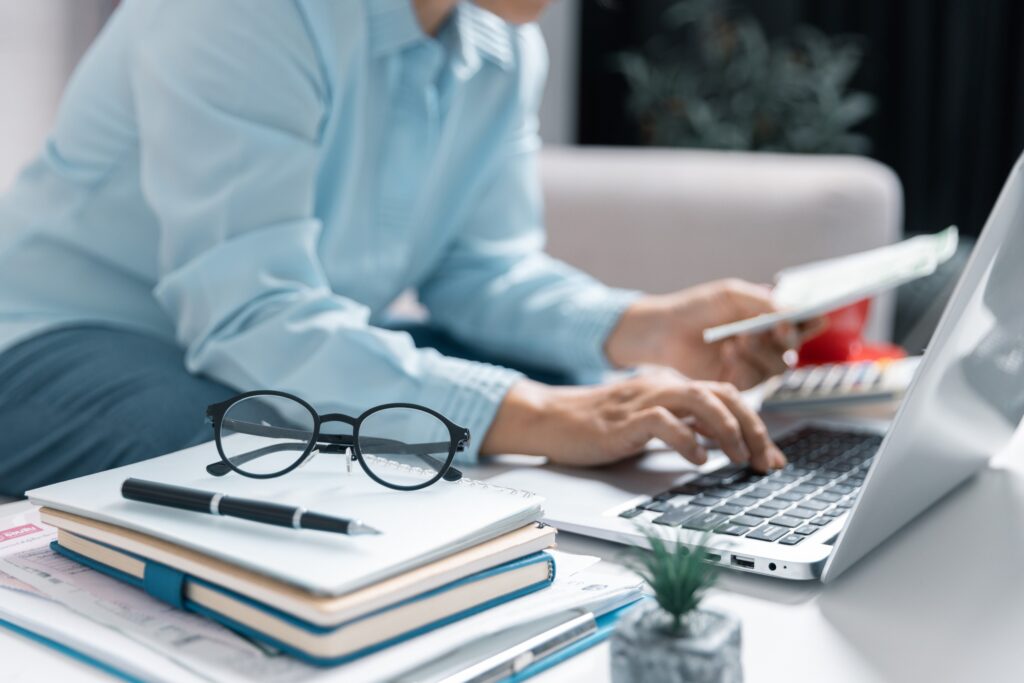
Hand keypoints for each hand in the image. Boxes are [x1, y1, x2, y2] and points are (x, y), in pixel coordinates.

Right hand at [481, 370, 786, 470]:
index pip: (727, 395)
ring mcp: (644, 400)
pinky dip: (687, 439)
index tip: (770, 457)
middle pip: (723, 395)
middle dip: (753, 429)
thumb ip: (687, 426)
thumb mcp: (652, 423)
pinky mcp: (625, 419)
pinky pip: (664, 421)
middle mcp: (663, 387)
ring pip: (700, 400)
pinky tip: (698, 459)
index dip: (756, 425)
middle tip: (766, 462)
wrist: (553, 418)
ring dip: (728, 430)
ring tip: (739, 458)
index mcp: (672, 386)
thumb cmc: (601, 425)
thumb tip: (726, 444)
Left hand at [605, 278, 824, 388]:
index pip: (802, 324)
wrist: (664, 329)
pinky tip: (728, 351)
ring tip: (739, 337)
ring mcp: (752, 367)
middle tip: (771, 328)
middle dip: (784, 338)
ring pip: (777, 367)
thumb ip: (766, 304)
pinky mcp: (736, 384)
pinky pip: (754, 380)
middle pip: (793, 349)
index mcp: (769, 321)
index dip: (811, 323)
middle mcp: (766, 346)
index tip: (812, 318)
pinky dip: (744, 365)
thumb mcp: (733, 296)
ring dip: (762, 351)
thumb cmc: (698, 307)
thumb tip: (798, 314)